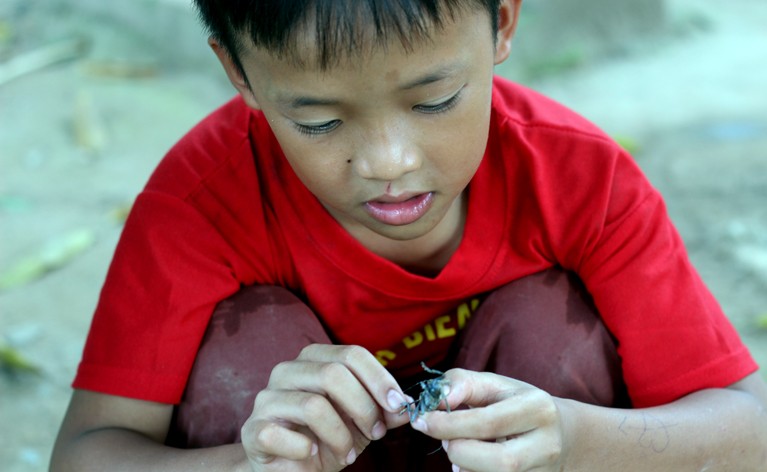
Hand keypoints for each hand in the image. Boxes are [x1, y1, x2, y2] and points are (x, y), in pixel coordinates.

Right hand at [240, 344, 411, 470]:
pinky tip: (311, 455)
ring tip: (347, 454)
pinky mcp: (252, 429)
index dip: (380, 379)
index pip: (352, 354)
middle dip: (364, 408)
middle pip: (334, 375)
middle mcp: (287, 370)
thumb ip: (384, 412)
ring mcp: (266, 398)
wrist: (288, 470)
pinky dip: (304, 449)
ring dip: (340, 436)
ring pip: (313, 405)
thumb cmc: (326, 439)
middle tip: (376, 434)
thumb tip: (406, 406)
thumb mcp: (362, 424)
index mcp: (314, 359)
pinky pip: (280, 433)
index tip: (398, 406)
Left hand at [411, 369, 566, 471]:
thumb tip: (438, 399)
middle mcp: (547, 444)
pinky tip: (472, 463)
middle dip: (458, 450)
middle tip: (444, 438)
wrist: (562, 434)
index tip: (421, 420)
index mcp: (537, 409)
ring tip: (460, 447)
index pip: (487, 422)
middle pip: (497, 461)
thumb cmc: (517, 404)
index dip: (447, 424)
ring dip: (464, 466)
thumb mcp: (495, 384)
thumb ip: (462, 383)